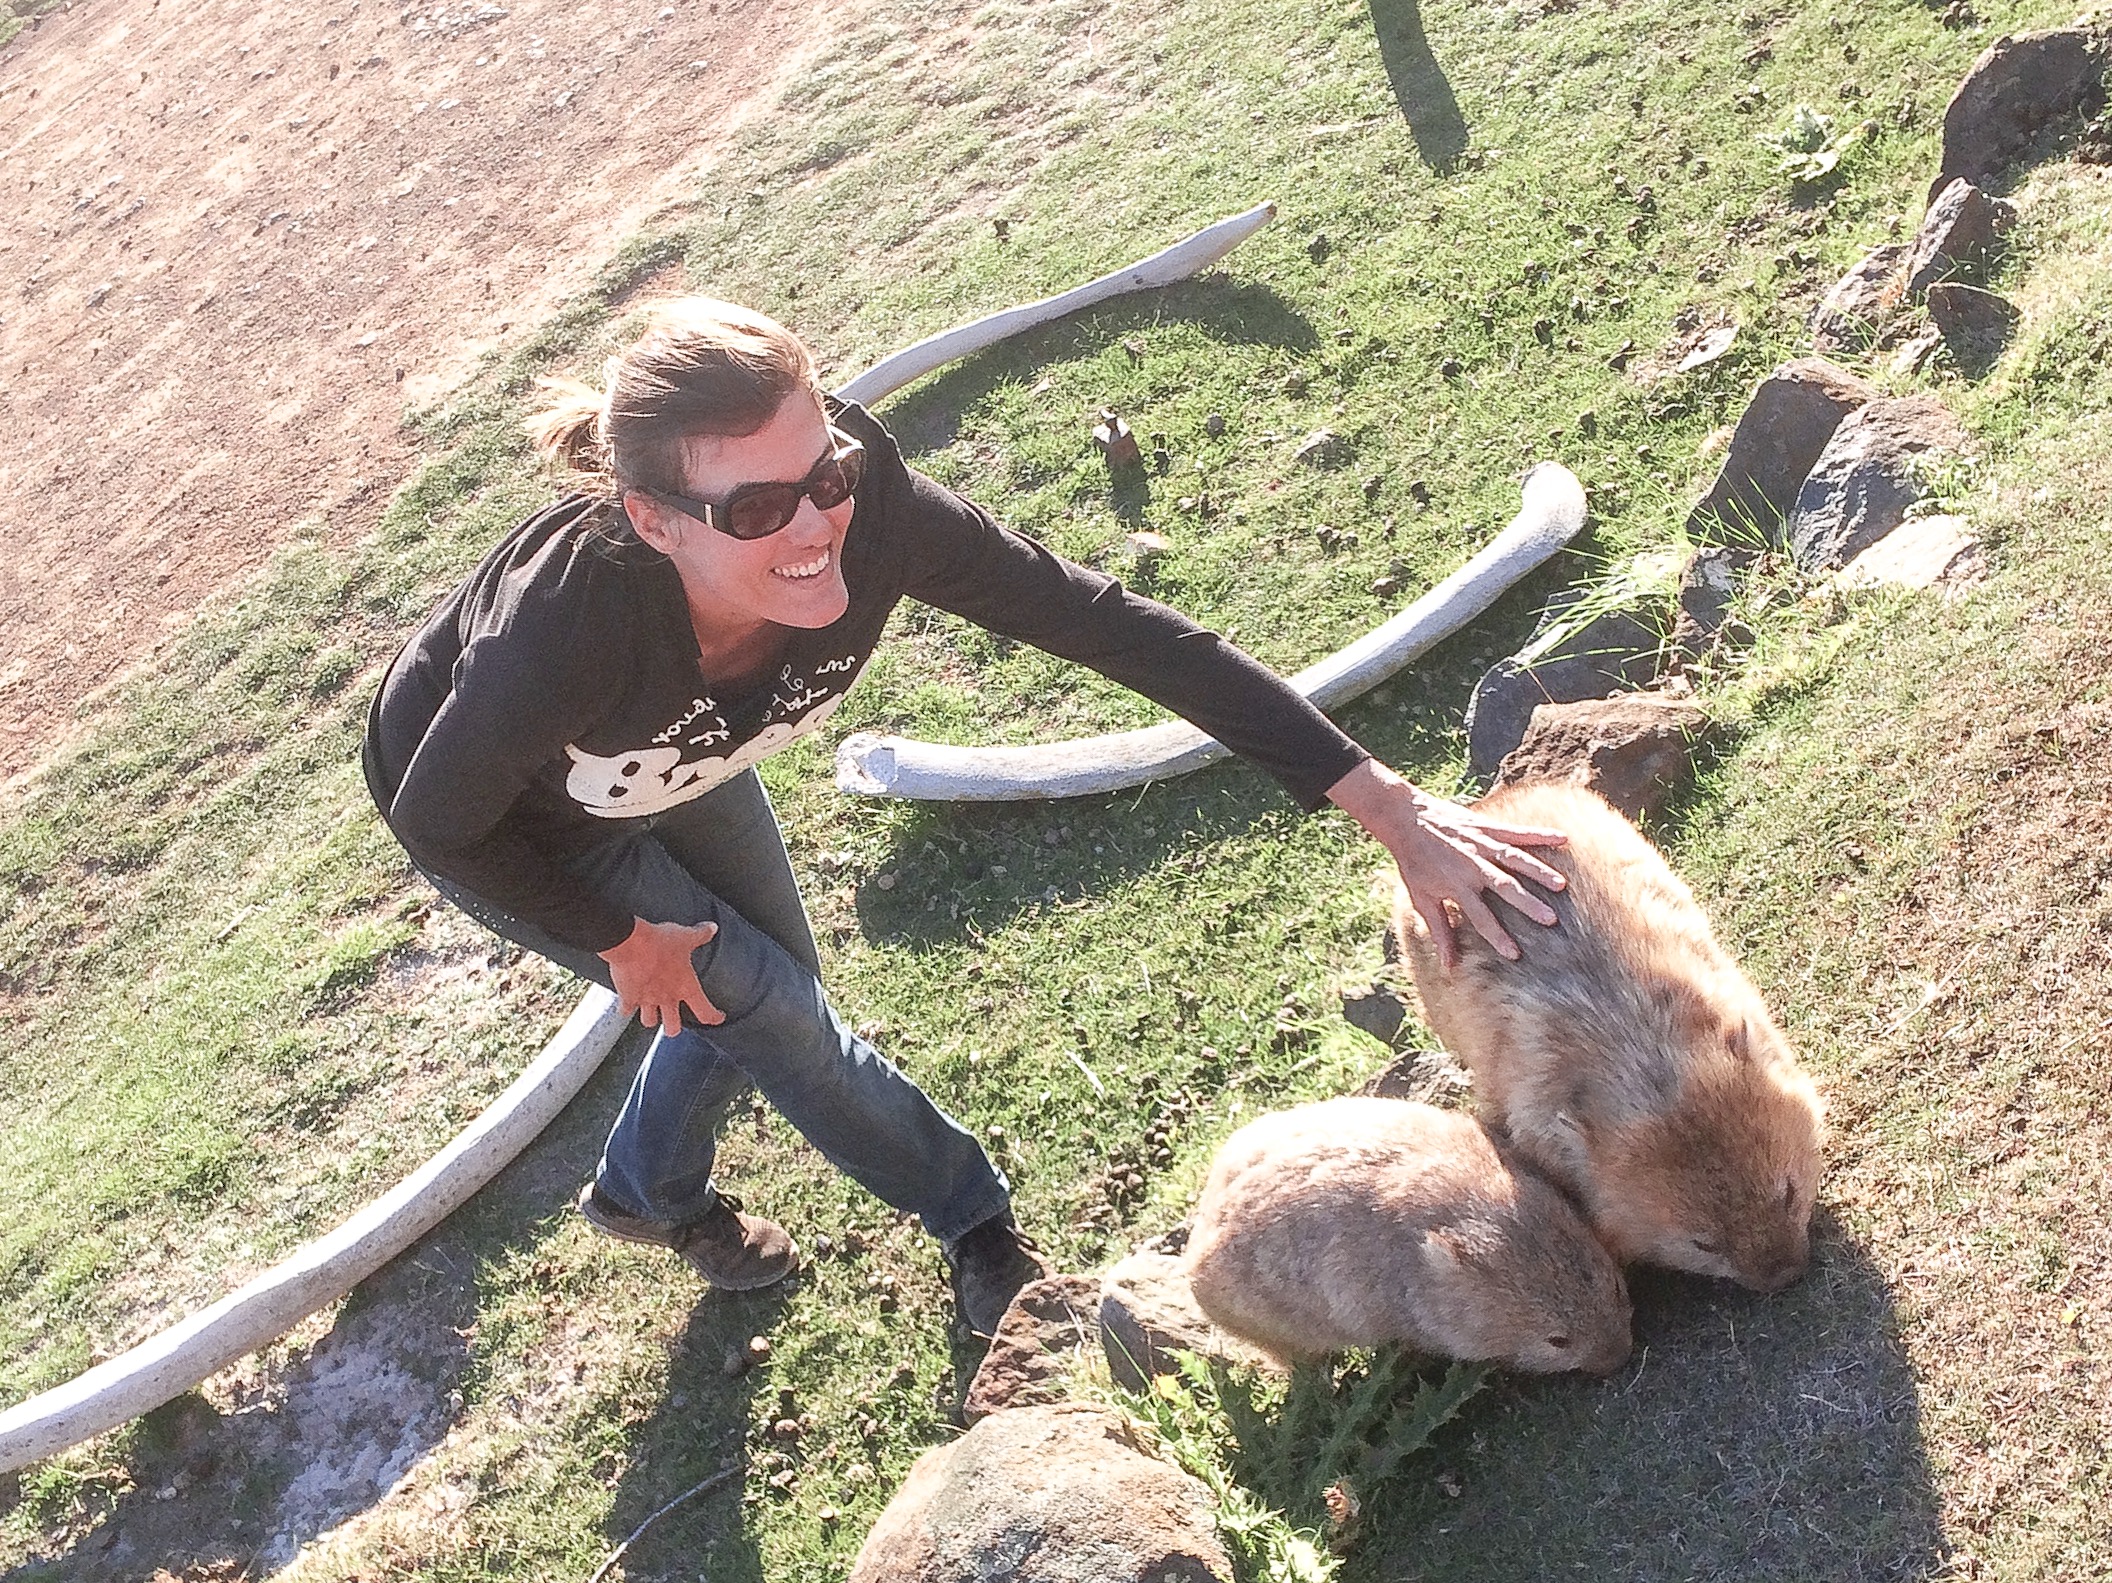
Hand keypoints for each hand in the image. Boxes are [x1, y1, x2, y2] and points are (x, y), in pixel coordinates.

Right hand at [598, 916, 724, 1036]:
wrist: (631, 943)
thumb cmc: (659, 942)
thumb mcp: (685, 936)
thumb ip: (700, 935)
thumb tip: (712, 928)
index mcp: (685, 987)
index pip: (705, 1011)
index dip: (714, 1017)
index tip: (717, 1018)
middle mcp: (666, 998)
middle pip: (672, 1027)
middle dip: (673, 1027)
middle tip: (674, 1022)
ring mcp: (646, 1000)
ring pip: (649, 1022)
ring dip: (651, 1019)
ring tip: (651, 1014)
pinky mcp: (627, 997)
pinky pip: (626, 1010)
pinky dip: (626, 1008)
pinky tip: (627, 1005)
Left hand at [1325, 758, 1568, 970]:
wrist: (1405, 820)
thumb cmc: (1414, 863)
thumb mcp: (1422, 899)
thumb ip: (1440, 931)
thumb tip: (1449, 966)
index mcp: (1457, 886)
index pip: (1480, 916)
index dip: (1497, 935)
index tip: (1516, 954)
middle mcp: (1472, 866)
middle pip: (1503, 887)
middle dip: (1527, 903)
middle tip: (1550, 919)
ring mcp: (1481, 845)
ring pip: (1514, 859)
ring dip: (1538, 871)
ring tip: (1561, 884)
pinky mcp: (1487, 827)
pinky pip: (1516, 832)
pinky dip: (1540, 834)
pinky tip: (1562, 838)